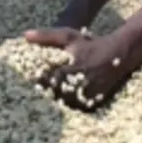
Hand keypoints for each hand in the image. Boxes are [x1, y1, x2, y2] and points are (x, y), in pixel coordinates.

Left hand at [23, 27, 137, 109]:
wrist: (117, 54)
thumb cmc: (89, 44)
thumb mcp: (67, 36)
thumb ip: (46, 36)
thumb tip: (25, 35)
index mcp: (66, 69)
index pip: (43, 81)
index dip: (35, 81)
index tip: (28, 80)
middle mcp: (75, 84)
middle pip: (52, 94)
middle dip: (44, 92)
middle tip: (36, 90)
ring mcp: (85, 95)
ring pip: (64, 103)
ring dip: (56, 99)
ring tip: (49, 94)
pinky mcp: (92, 101)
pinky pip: (76, 107)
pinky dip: (68, 103)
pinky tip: (64, 97)